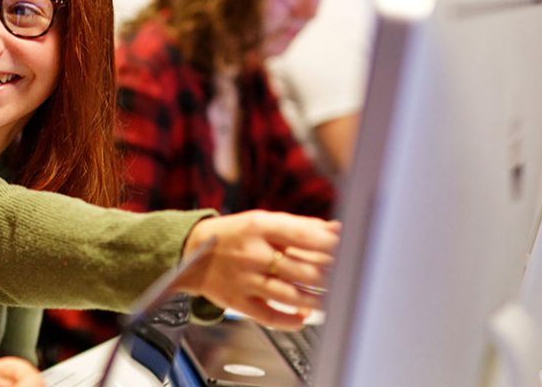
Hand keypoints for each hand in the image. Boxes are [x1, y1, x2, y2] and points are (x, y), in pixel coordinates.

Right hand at [178, 211, 339, 330]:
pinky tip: (303, 316)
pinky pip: (268, 316)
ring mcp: (243, 279)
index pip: (303, 236)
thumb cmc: (234, 234)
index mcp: (259, 227)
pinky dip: (289, 320)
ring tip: (332, 299)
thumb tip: (336, 229)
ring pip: (289, 294)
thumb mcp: (262, 221)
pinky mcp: (237, 300)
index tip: (350, 249)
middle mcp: (251, 253)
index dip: (331, 244)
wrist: (190, 250)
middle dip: (329, 275)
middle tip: (347, 277)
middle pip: (301, 268)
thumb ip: (299, 226)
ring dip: (316, 300)